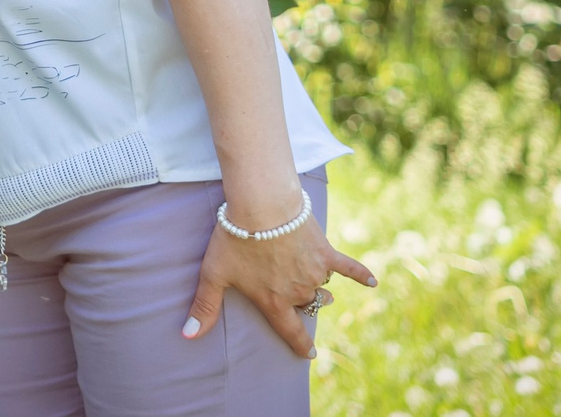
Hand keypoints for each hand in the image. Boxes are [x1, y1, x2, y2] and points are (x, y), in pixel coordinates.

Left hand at [183, 205, 374, 358]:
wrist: (262, 206)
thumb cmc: (235, 239)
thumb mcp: (214, 274)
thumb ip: (204, 307)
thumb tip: (188, 335)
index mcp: (274, 302)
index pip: (290, 331)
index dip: (299, 345)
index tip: (308, 354)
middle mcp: (298, 291)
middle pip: (305, 304)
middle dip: (301, 302)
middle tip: (293, 293)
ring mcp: (314, 272)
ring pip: (320, 285)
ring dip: (317, 284)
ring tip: (309, 275)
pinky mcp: (325, 252)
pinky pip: (348, 267)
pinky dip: (361, 274)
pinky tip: (373, 282)